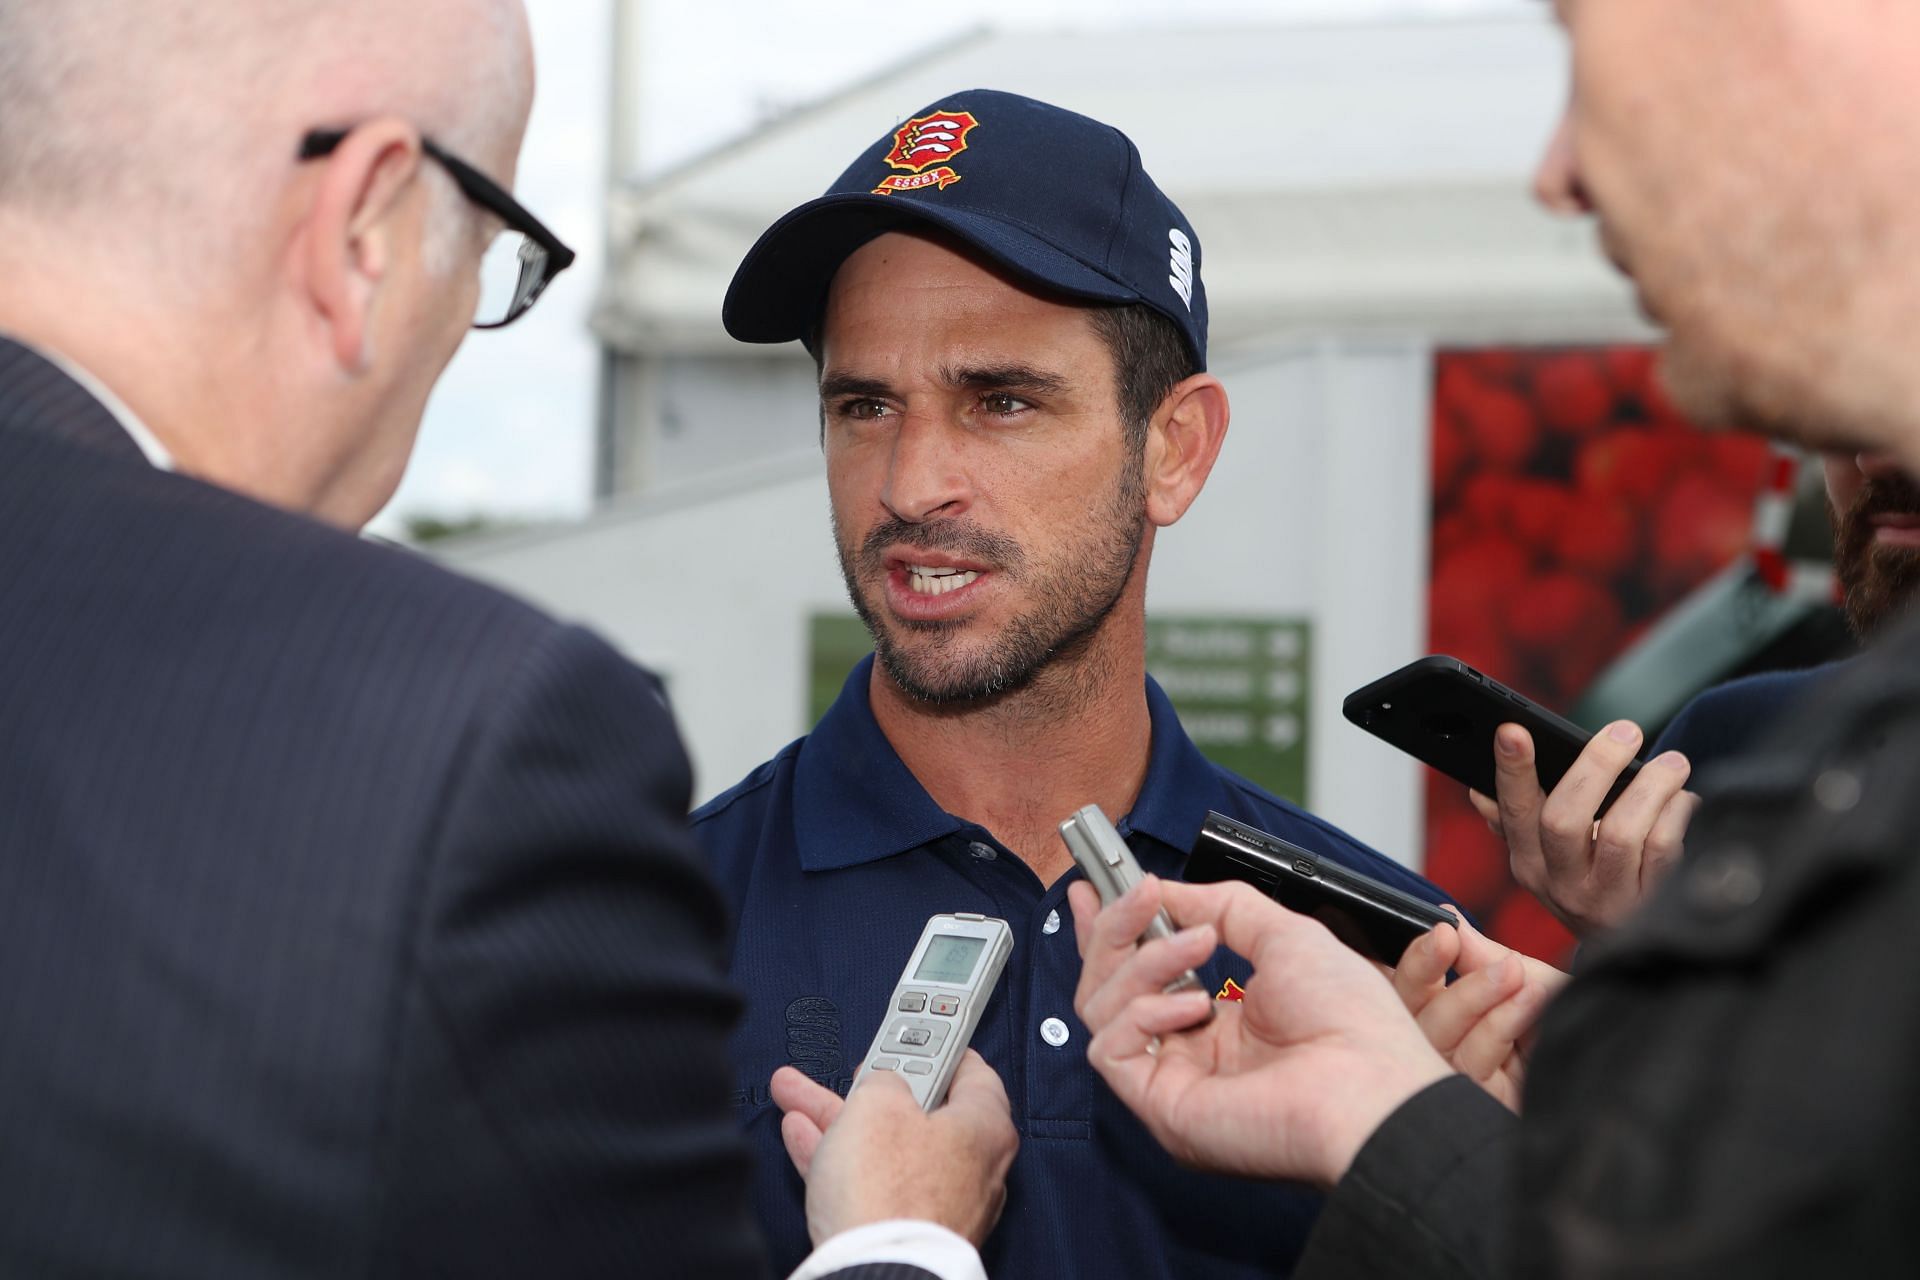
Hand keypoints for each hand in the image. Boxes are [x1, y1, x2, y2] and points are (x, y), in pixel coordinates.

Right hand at [770, 1051, 1015, 1248]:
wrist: (876, 1268)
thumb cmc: (889, 1189)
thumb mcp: (879, 1100)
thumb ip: (883, 1078)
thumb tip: (881, 1086)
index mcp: (985, 1126)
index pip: (970, 1071)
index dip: (934, 1048)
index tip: (912, 1036)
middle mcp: (973, 1168)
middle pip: (918, 1112)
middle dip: (869, 1088)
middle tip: (848, 1069)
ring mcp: (940, 1204)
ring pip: (886, 1148)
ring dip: (840, 1120)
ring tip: (797, 1095)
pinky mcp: (908, 1231)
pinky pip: (872, 1183)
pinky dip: (840, 1159)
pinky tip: (804, 1137)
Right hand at [1068, 875, 1450, 1187]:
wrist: (1373, 1086)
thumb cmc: (1351, 1023)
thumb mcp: (1285, 935)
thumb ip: (1221, 906)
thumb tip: (1164, 891)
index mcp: (1221, 1027)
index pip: (1140, 977)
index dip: (1111, 932)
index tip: (1092, 891)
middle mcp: (1190, 1057)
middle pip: (1108, 987)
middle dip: (1114, 931)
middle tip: (1139, 894)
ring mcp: (1173, 1083)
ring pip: (1103, 1008)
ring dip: (1143, 961)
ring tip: (1199, 943)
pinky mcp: (1161, 1108)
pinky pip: (1110, 1049)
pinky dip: (1144, 1012)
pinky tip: (1194, 1004)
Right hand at [1392, 908, 1567, 1112]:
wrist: (1625, 1057)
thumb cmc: (1578, 1022)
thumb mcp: (1534, 980)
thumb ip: (1486, 955)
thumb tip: (1445, 916)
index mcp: (1456, 1014)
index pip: (1411, 988)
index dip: (1413, 961)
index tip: (1438, 932)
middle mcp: (1452, 1046)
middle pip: (1407, 1012)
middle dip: (1423, 970)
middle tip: (1448, 938)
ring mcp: (1464, 1079)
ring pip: (1434, 1036)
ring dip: (1473, 996)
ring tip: (1514, 974)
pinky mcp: (1482, 1105)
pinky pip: (1468, 1063)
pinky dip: (1497, 1025)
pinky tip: (1528, 1001)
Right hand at [1474, 722, 1699, 937]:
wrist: (1633, 954)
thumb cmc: (1590, 885)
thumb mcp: (1545, 862)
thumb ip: (1515, 824)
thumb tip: (1479, 792)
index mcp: (1528, 862)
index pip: (1513, 812)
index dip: (1511, 771)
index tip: (1512, 731)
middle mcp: (1560, 884)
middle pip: (1563, 820)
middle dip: (1594, 766)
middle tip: (1624, 731)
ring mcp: (1604, 900)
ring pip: (1620, 834)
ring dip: (1650, 788)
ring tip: (1672, 763)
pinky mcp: (1648, 907)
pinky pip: (1663, 851)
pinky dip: (1676, 815)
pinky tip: (1684, 799)